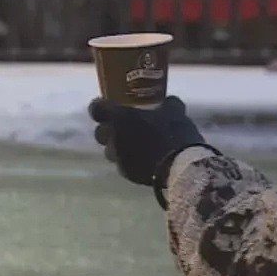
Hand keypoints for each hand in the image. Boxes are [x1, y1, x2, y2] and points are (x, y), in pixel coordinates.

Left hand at [87, 96, 211, 186]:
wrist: (180, 166)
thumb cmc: (174, 132)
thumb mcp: (175, 110)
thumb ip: (167, 103)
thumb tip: (168, 101)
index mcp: (120, 117)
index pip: (96, 109)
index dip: (99, 106)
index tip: (106, 104)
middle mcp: (113, 138)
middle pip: (99, 133)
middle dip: (107, 129)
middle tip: (121, 126)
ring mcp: (119, 158)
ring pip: (110, 151)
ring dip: (118, 147)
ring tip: (133, 145)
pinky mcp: (127, 174)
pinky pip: (124, 165)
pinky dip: (130, 161)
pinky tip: (143, 160)